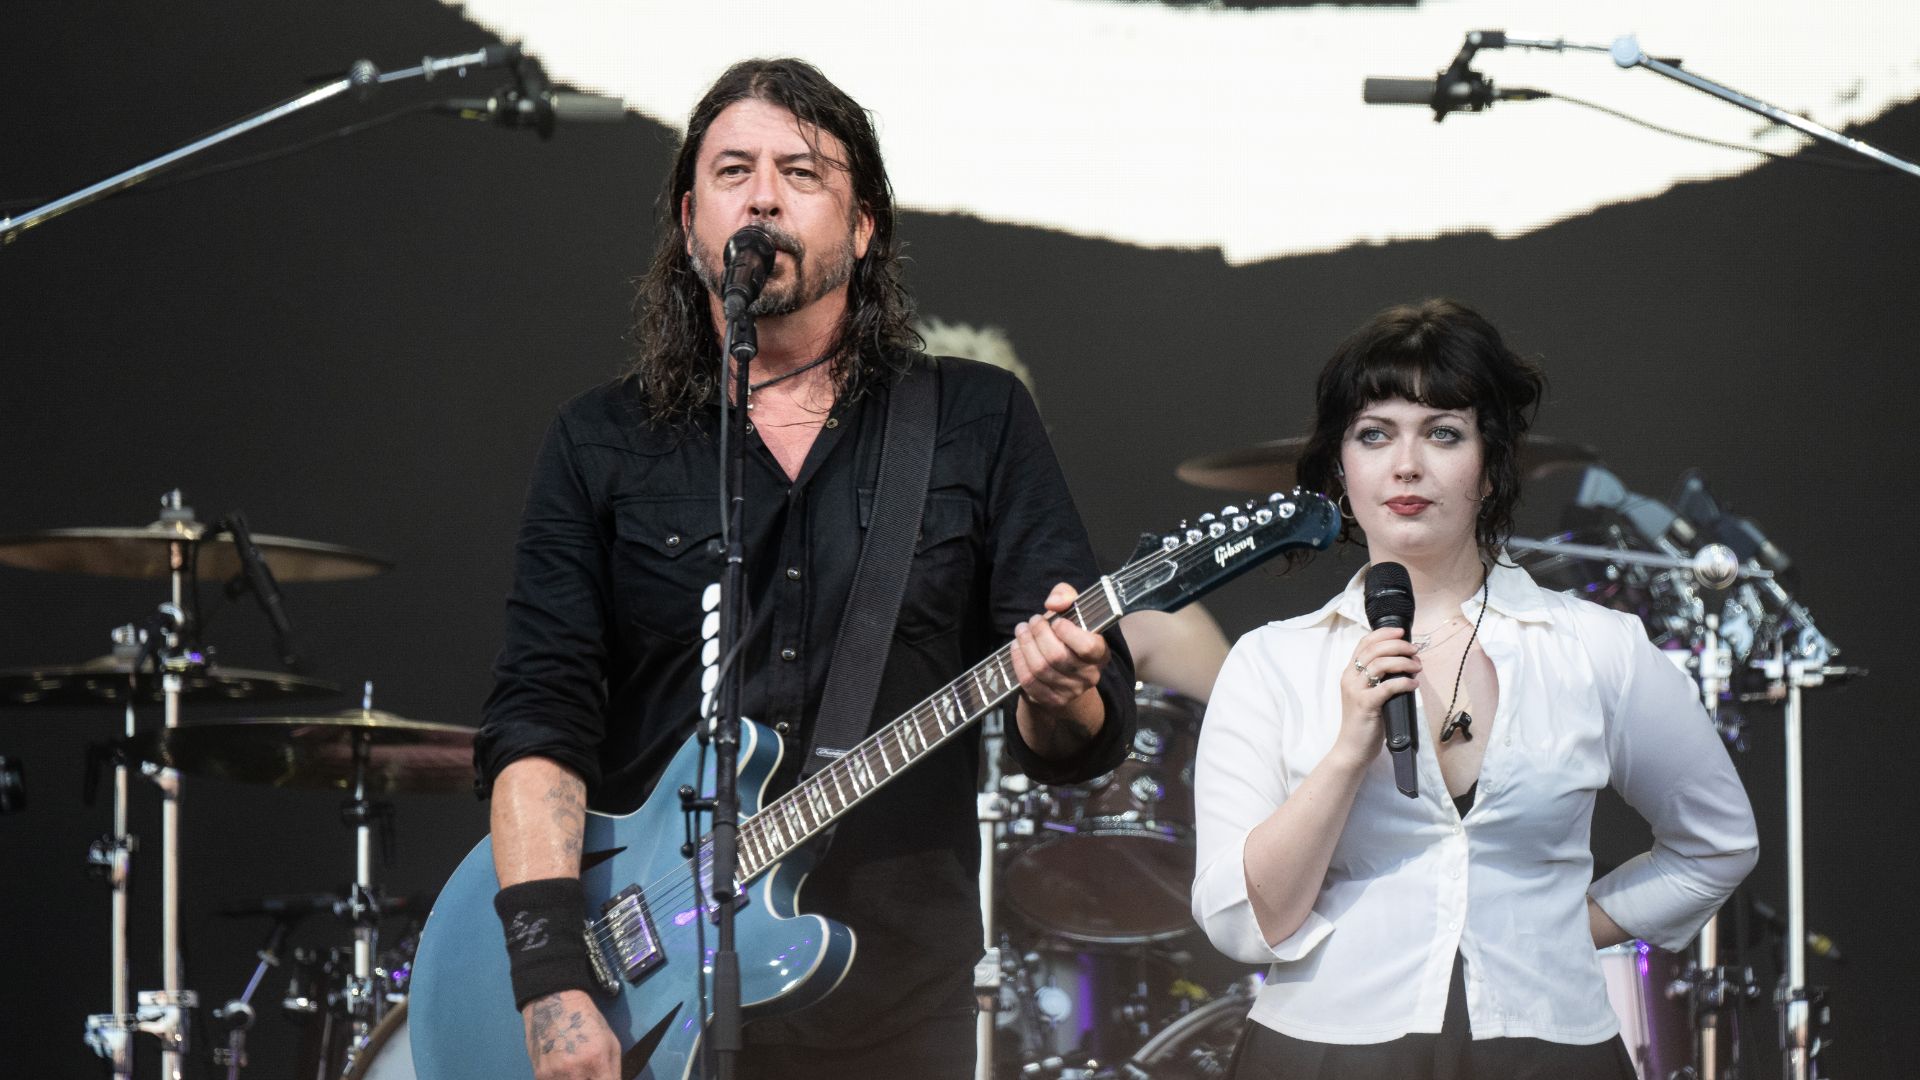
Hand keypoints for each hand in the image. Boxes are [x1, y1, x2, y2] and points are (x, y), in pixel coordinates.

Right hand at [521, 989, 618, 1079]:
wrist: (553, 1003)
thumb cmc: (587, 1022)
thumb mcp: (611, 1043)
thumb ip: (614, 1071)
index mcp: (597, 1060)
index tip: (603, 1078)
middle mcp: (575, 1071)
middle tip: (590, 1073)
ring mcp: (555, 1075)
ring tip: (577, 1071)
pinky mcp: (539, 1076)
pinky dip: (562, 1079)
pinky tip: (564, 1071)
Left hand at [1010, 582, 1108, 708]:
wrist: (1064, 674)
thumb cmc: (1068, 637)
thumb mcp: (1072, 611)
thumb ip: (1066, 596)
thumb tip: (1053, 603)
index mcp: (1100, 654)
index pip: (1089, 647)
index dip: (1069, 633)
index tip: (1057, 621)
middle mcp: (1089, 675)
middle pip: (1058, 657)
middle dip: (1039, 634)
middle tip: (1032, 621)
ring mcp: (1070, 691)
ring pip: (1040, 668)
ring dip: (1026, 645)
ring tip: (1021, 631)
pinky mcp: (1051, 700)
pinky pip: (1029, 682)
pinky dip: (1019, 662)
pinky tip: (1017, 648)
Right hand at [1332, 626, 1421, 767]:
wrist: (1352, 749)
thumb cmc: (1364, 723)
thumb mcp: (1367, 695)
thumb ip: (1378, 679)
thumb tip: (1405, 665)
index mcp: (1349, 673)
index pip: (1364, 643)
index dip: (1383, 633)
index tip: (1401, 632)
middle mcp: (1350, 678)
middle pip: (1373, 650)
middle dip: (1398, 646)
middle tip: (1414, 651)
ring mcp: (1356, 691)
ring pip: (1380, 664)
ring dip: (1403, 662)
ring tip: (1416, 667)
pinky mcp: (1366, 705)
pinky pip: (1387, 687)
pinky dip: (1403, 682)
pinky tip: (1413, 684)